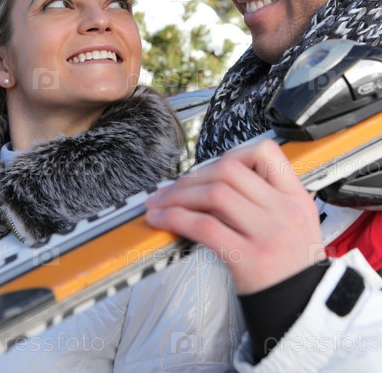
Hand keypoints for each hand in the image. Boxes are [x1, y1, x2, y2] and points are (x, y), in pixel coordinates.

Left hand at [146, 139, 325, 293]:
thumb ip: (262, 198)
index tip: (209, 169)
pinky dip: (176, 219)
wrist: (303, 311)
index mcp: (295, 197)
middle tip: (173, 189)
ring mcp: (269, 234)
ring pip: (214, 194)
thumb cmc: (290, 269)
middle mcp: (284, 211)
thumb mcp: (292, 223)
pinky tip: (163, 221)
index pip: (265, 153)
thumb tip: (213, 180)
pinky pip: (204, 226)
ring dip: (178, 196)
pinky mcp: (250, 258)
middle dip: (192, 177)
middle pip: (229, 171)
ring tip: (161, 204)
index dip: (231, 155)